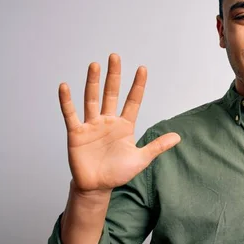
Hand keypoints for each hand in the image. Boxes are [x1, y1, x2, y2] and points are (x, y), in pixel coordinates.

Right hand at [58, 53, 179, 193]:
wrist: (97, 187)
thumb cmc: (118, 172)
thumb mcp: (141, 159)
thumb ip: (157, 146)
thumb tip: (178, 137)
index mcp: (124, 125)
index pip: (133, 101)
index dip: (138, 86)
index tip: (142, 69)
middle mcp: (108, 121)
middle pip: (111, 94)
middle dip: (114, 76)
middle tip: (115, 56)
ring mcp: (91, 125)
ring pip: (92, 99)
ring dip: (93, 82)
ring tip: (95, 65)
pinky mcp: (76, 133)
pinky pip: (70, 114)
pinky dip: (66, 101)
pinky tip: (65, 86)